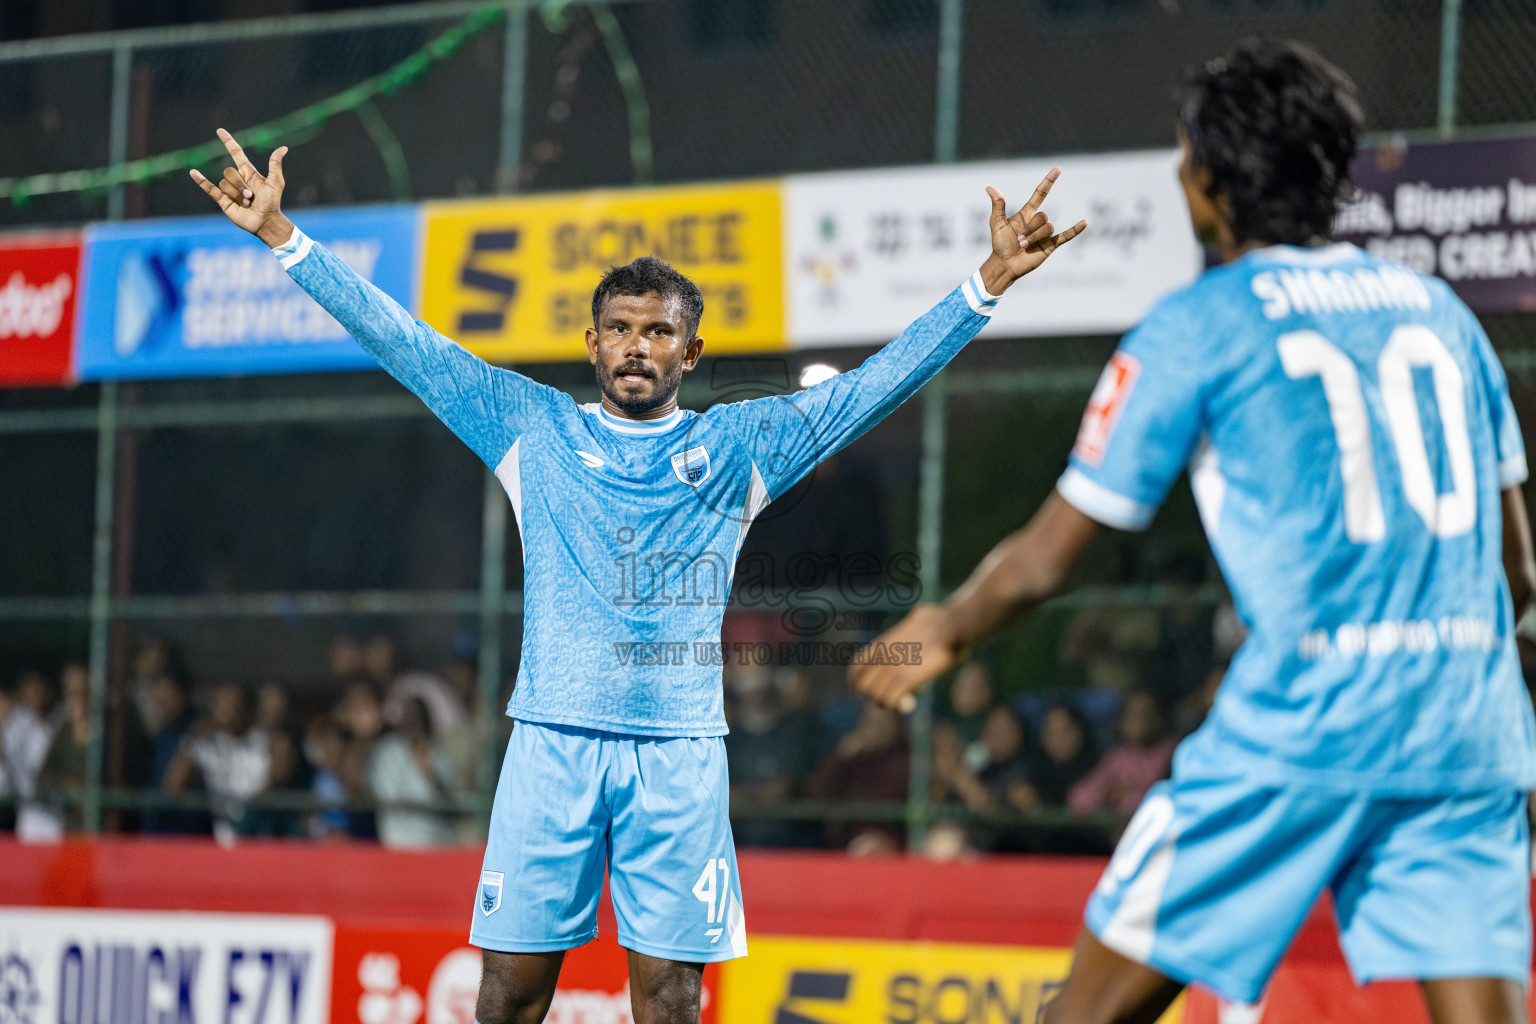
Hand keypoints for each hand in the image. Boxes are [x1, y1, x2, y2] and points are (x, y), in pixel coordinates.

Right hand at [189, 129, 294, 247]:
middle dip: (240, 185)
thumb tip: (283, 148)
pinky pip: (209, 188)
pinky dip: (201, 181)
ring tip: (246, 203)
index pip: (236, 153)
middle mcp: (237, 179)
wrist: (266, 221)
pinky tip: (193, 173)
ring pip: (224, 184)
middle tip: (251, 196)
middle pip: (229, 172)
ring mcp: (229, 189)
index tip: (220, 131)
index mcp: (248, 172)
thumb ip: (275, 165)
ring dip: (236, 194)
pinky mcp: (223, 200)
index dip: (228, 142)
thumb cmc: (273, 202)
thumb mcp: (275, 182)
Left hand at [850, 604, 964, 712]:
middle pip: (863, 685)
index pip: (857, 667)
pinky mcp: (905, 679)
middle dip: (873, 694)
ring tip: (899, 699)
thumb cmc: (941, 621)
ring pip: (875, 695)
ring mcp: (893, 668)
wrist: (949, 626)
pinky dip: (895, 704)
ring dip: (885, 701)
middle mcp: (882, 657)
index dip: (858, 681)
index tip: (866, 690)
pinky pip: (889, 700)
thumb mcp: (920, 621)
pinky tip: (907, 700)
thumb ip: (913, 623)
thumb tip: (918, 614)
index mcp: (882, 644)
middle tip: (890, 697)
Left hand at [978, 168, 1087, 294]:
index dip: (1048, 182)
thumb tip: (990, 188)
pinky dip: (1075, 230)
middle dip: (1031, 228)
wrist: (1005, 265)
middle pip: (1043, 216)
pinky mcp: (1049, 246)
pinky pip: (1065, 236)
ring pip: (1048, 227)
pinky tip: (1085, 223)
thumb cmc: (999, 245)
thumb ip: (997, 206)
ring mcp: (1044, 234)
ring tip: (1024, 246)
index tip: (1057, 169)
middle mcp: (1037, 223)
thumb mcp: (996, 223)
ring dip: (1035, 237)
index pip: (1040, 194)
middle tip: (1019, 240)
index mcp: (1026, 214)